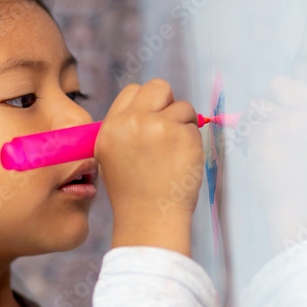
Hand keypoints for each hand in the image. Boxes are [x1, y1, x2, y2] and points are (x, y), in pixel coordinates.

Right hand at [96, 79, 203, 255]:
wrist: (150, 219)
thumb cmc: (133, 192)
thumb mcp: (111, 156)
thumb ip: (127, 128)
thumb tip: (152, 108)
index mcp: (112, 126)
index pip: (133, 90)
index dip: (147, 103)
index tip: (153, 120)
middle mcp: (133, 122)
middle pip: (159, 87)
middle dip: (169, 103)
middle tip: (170, 128)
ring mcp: (160, 127)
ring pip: (183, 108)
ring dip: (184, 126)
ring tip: (174, 155)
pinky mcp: (183, 136)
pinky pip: (195, 128)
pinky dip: (193, 144)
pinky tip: (182, 164)